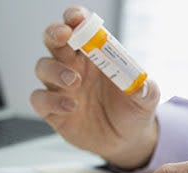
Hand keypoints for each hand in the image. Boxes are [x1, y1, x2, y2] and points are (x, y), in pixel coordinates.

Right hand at [31, 7, 159, 168]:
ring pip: (43, 67)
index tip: (77, 18)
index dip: (75, 18)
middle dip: (55, 33)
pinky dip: (51, 100)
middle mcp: (74, 66)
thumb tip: (141, 85)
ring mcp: (61, 88)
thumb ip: (146, 88)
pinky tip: (71, 106)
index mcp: (96, 54)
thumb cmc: (134, 110)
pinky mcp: (53, 110)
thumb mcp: (147, 98)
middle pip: (54, 40)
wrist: (126, 140)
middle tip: (64, 36)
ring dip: (55, 70)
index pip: (80, 28)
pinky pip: (40, 99)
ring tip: (74, 81)